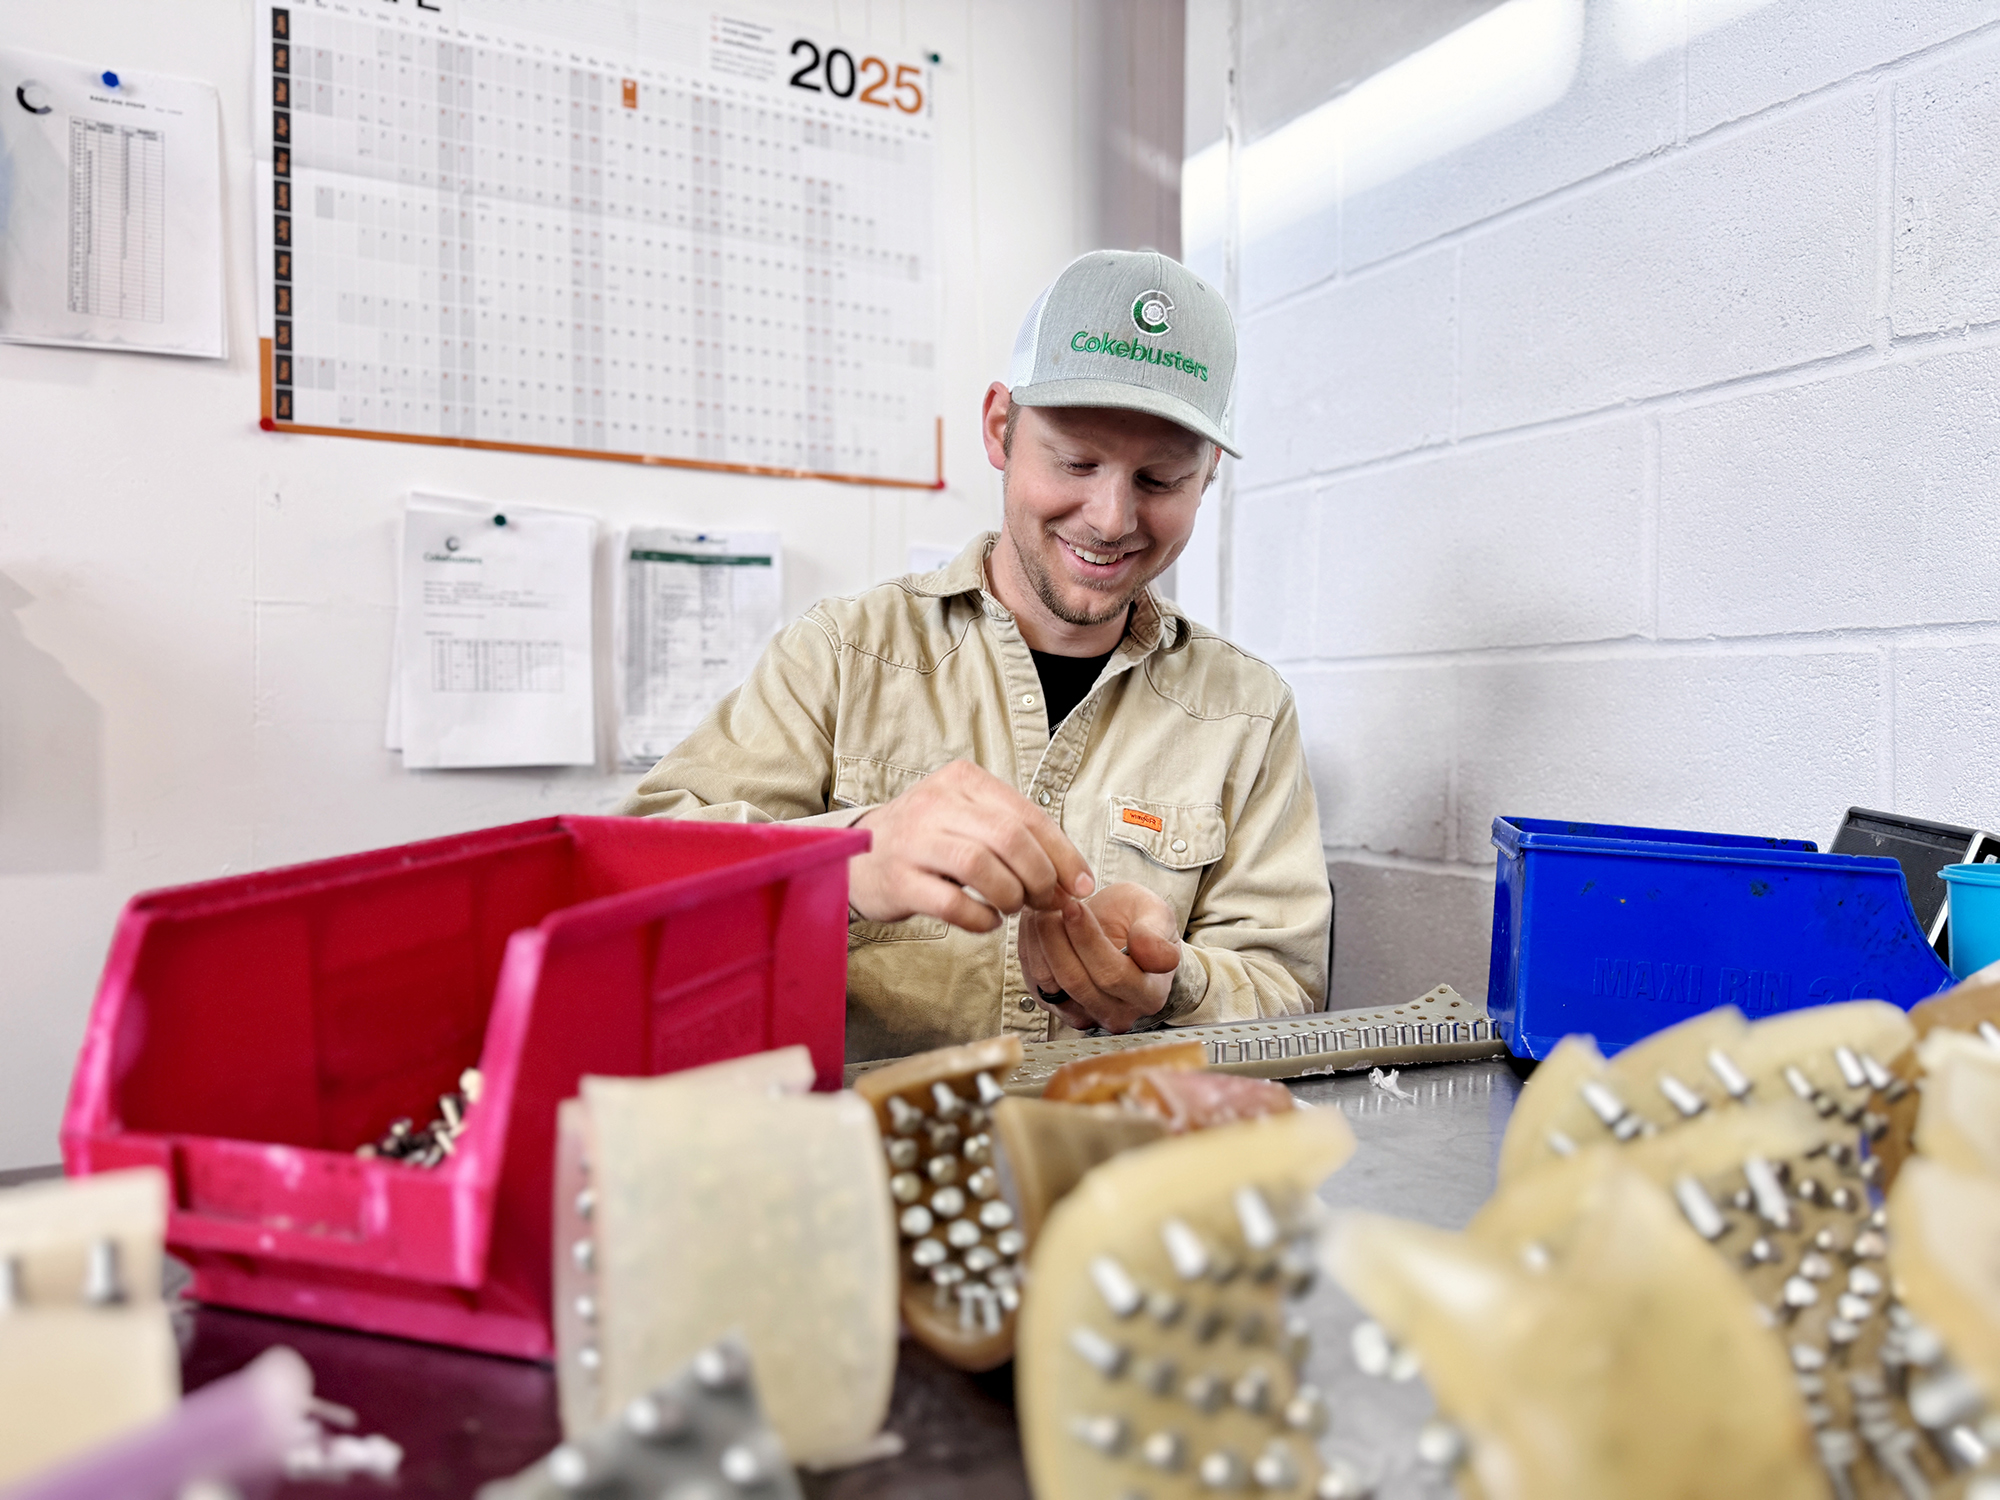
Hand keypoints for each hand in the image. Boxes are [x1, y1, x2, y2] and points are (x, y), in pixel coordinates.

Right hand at [849, 760, 1094, 932]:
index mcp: (963, 781)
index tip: (1081, 885)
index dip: (1063, 854)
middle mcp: (936, 803)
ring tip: (1012, 907)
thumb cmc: (930, 839)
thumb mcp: (970, 819)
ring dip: (1010, 896)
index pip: (1028, 815)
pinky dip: (980, 918)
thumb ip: (1019, 839)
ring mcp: (913, 841)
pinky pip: (952, 903)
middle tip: (1045, 900)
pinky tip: (987, 920)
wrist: (859, 855)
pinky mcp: (899, 880)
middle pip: (1008, 838)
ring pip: (980, 866)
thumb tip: (1074, 880)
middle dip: (1040, 876)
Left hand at [1019, 881, 1181, 1032]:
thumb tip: (1155, 955)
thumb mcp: (1155, 913)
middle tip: (1050, 904)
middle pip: (1076, 981)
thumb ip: (1156, 931)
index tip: (1073, 905)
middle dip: (1057, 937)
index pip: (1112, 975)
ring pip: (1052, 983)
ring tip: (1042, 909)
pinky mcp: (1058, 1009)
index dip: (1087, 939)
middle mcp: (1118, 1013)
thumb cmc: (1139, 923)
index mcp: (1149, 994)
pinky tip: (1036, 925)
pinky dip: (1031, 950)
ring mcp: (1086, 1015)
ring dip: (1040, 941)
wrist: (1120, 934)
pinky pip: (1036, 983)